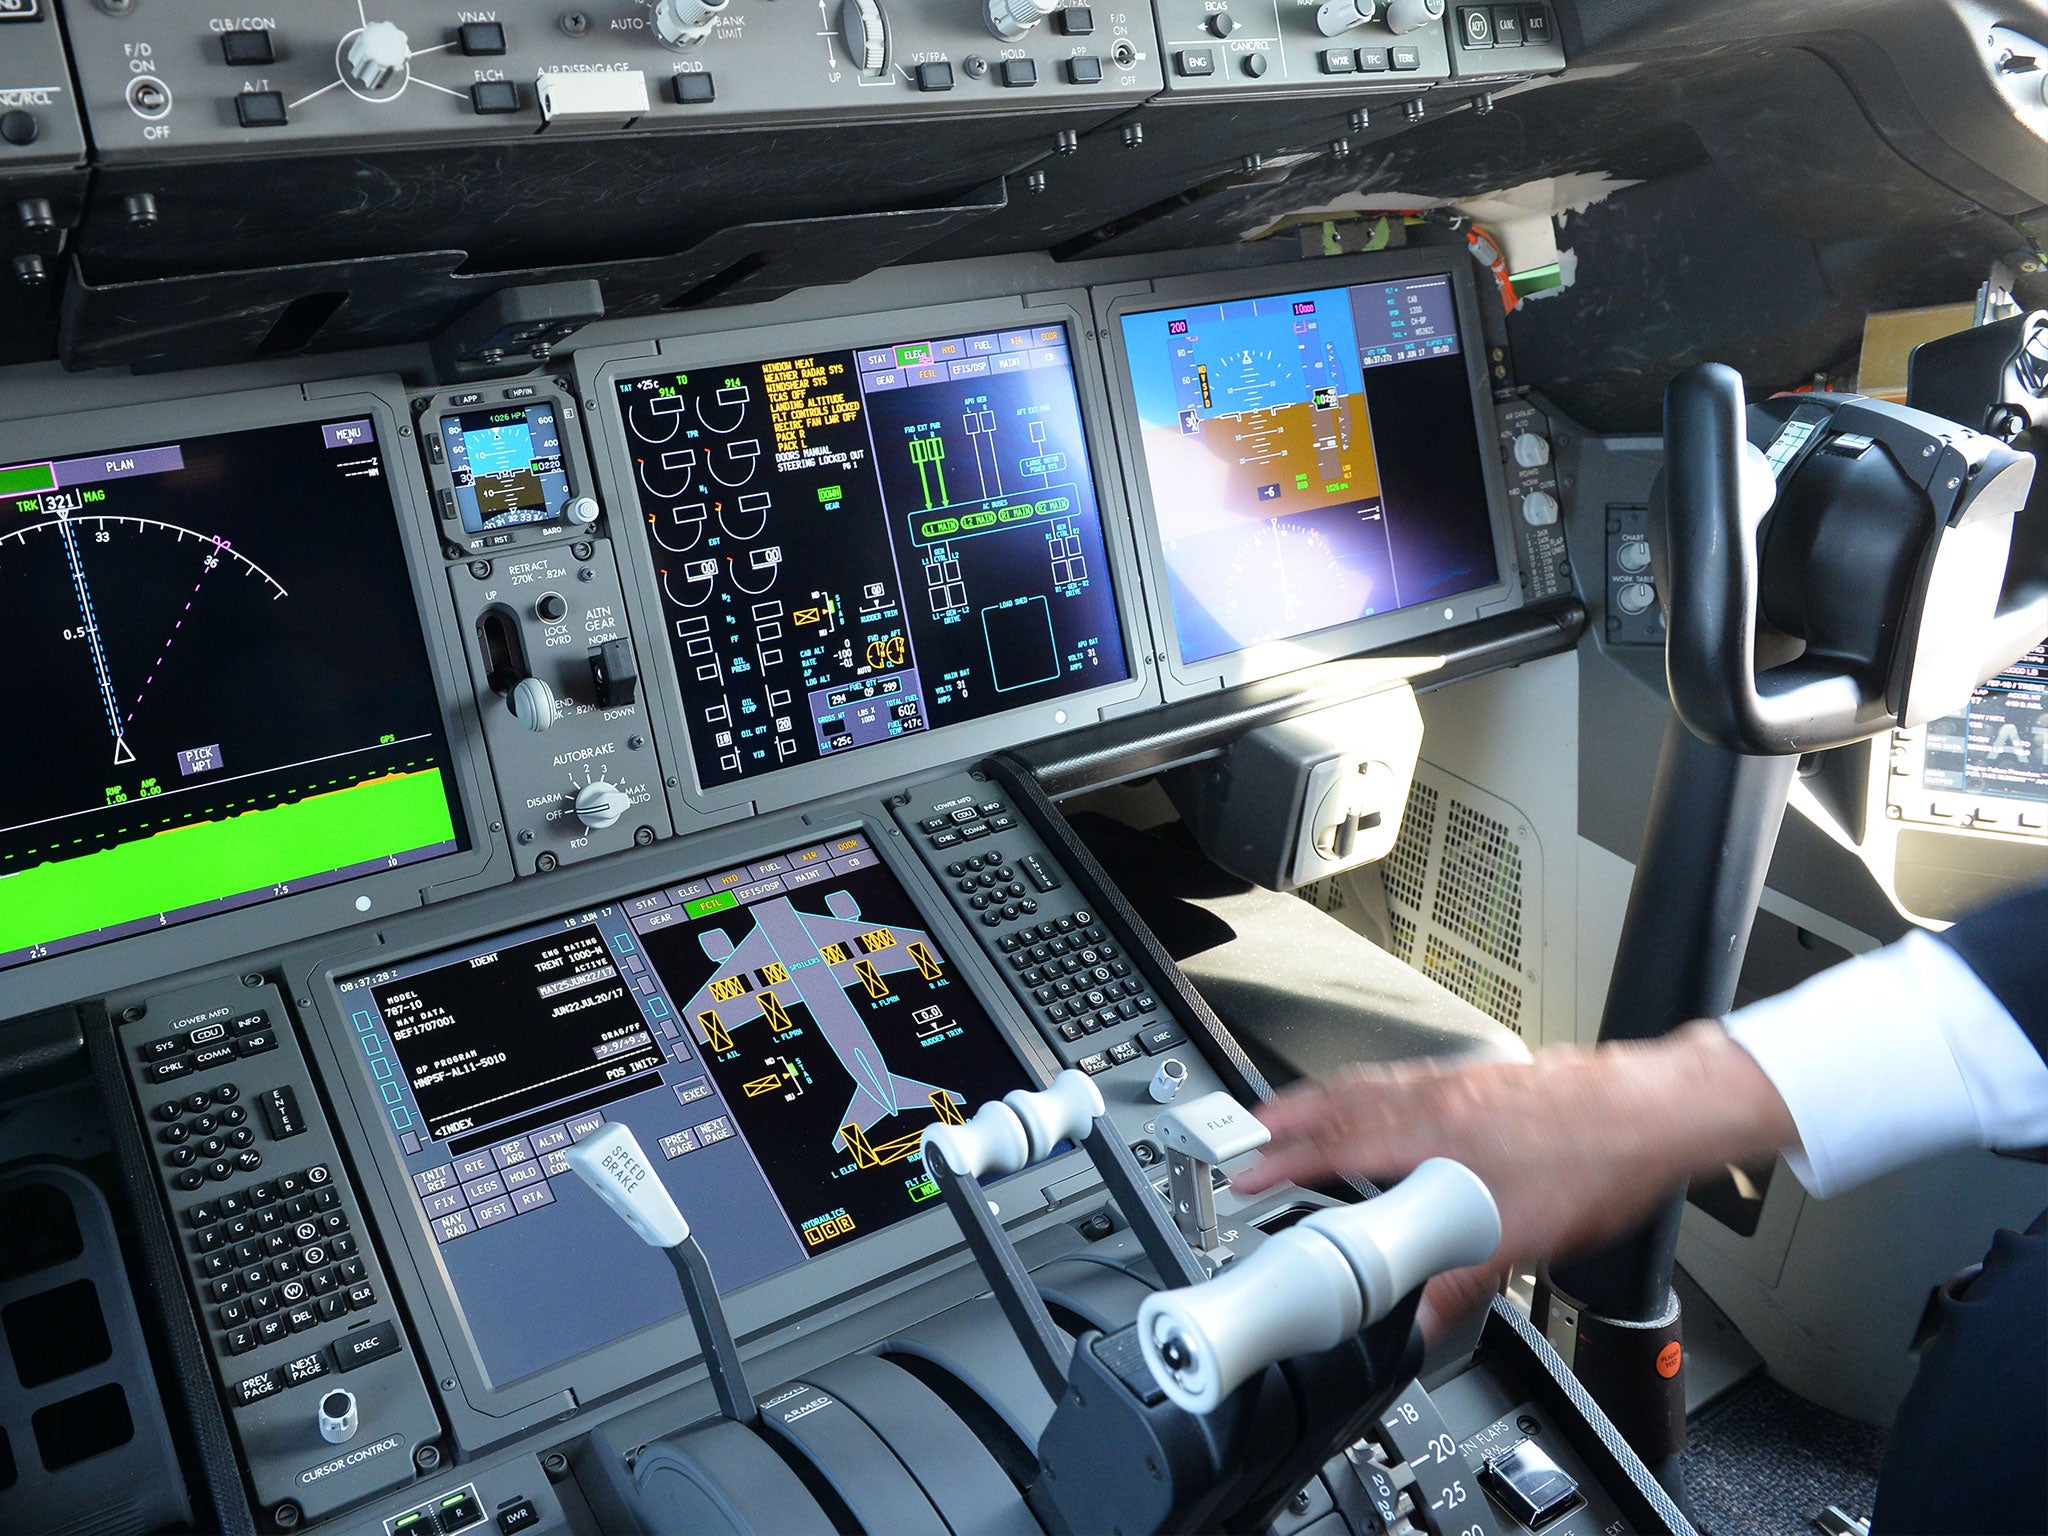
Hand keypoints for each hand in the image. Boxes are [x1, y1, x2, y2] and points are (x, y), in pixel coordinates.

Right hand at [1231, 1021, 1797, 1338]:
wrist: (1655, 1110)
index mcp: (1431, 1130)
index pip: (1335, 1143)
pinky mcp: (1490, 1078)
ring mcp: (1464, 1081)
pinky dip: (1377, 1091)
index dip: (1283, 1159)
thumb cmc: (1599, 1158)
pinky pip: (1409, 1078)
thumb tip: (1418, 1324)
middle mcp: (1439, 1095)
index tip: (1246, 1170)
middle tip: (1249, 1127)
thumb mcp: (1520, 1241)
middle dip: (1288, 1115)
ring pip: (1375, 1084)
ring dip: (1329, 1100)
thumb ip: (1455, 1284)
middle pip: (1342, 1100)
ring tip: (1305, 1113)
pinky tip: (1394, 1106)